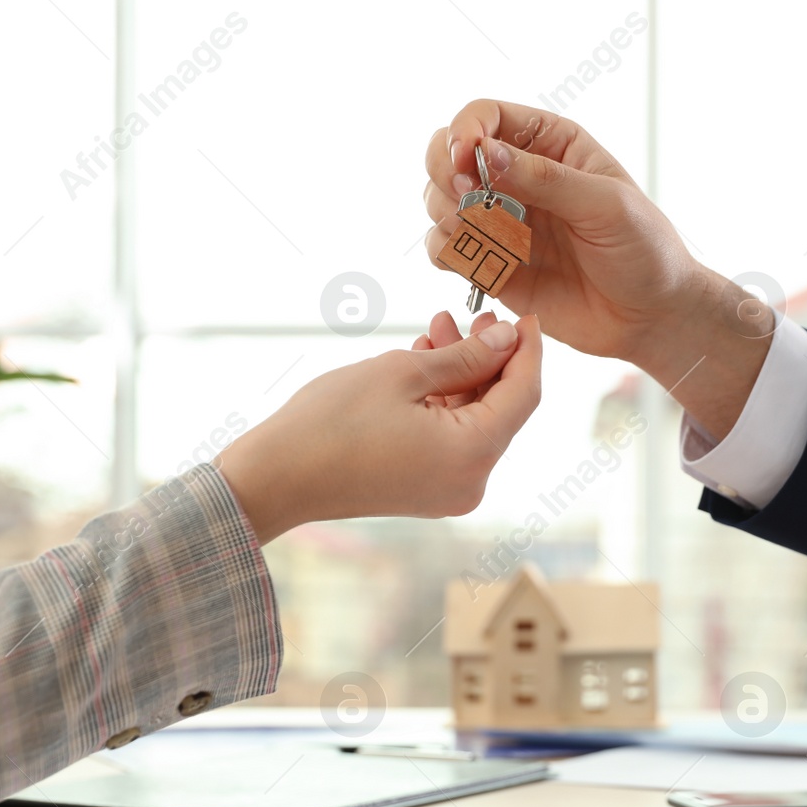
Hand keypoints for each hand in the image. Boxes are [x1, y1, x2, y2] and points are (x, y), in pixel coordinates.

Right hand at [219, 315, 540, 541]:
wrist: (277, 477)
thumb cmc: (332, 423)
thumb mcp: (404, 373)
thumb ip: (465, 357)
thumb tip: (507, 341)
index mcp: (473, 454)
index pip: (524, 394)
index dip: (529, 351)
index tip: (526, 316)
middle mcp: (471, 481)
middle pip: (500, 409)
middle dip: (488, 358)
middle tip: (476, 316)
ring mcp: (449, 490)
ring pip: (473, 420)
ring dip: (461, 375)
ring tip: (437, 329)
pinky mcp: (427, 490)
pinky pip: (451, 438)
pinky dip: (444, 402)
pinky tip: (424, 363)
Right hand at [424, 101, 771, 437]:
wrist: (651, 316)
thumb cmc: (644, 251)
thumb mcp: (606, 205)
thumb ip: (545, 179)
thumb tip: (485, 153)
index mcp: (551, 144)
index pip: (486, 115)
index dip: (465, 130)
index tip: (466, 158)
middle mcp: (518, 177)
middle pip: (447, 152)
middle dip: (445, 171)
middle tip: (466, 198)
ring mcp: (502, 220)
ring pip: (438, 199)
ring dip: (444, 214)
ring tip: (482, 235)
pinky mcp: (492, 263)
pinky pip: (445, 248)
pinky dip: (446, 252)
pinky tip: (475, 262)